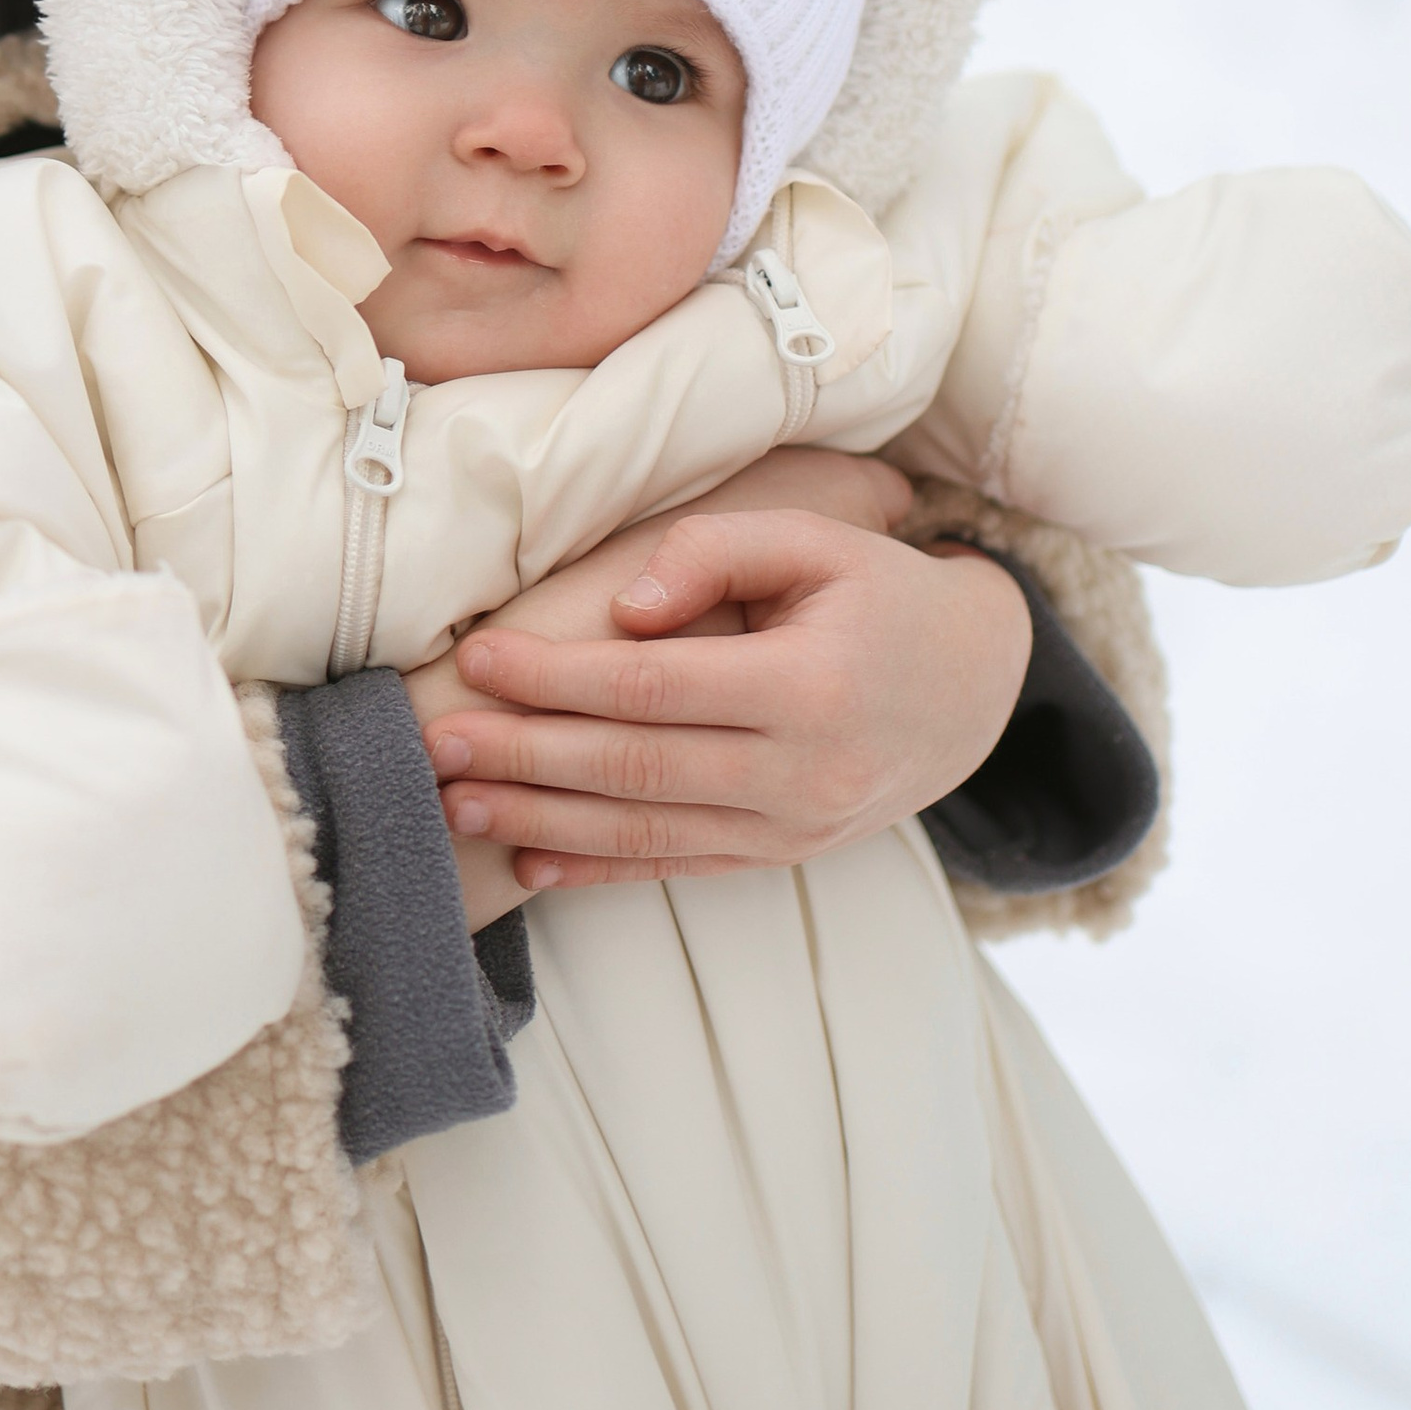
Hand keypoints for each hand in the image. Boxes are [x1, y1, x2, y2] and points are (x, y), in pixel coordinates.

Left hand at [413, 454, 1030, 892]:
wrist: (974, 690)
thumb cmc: (879, 595)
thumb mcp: (817, 540)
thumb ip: (715, 551)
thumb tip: (623, 608)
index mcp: (808, 686)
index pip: (652, 688)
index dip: (556, 678)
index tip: (478, 659)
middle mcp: (801, 773)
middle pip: (633, 768)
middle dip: (524, 756)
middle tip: (435, 742)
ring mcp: (792, 829)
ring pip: (644, 830)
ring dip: (541, 820)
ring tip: (455, 804)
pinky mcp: (780, 856)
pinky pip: (676, 867)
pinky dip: (598, 869)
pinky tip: (531, 861)